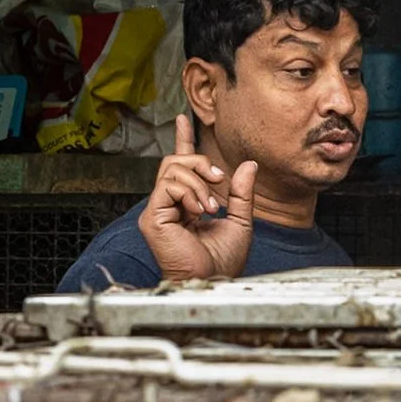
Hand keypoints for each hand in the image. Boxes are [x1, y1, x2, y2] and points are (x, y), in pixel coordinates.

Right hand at [140, 113, 257, 281]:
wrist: (213, 281)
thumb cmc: (223, 262)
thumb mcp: (241, 221)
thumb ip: (242, 194)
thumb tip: (248, 166)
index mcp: (186, 204)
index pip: (181, 166)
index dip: (182, 140)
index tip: (182, 120)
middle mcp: (168, 205)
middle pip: (175, 162)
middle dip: (200, 163)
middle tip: (219, 180)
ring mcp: (158, 210)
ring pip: (172, 169)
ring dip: (198, 182)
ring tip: (211, 206)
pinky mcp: (152, 218)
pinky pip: (168, 186)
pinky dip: (189, 193)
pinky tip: (199, 211)